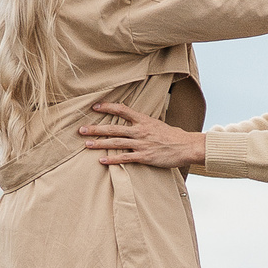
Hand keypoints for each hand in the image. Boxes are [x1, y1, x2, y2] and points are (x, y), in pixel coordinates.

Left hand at [79, 104, 206, 168]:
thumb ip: (143, 122)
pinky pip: (124, 158)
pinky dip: (112, 159)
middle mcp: (140, 130)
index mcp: (143, 120)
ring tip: (86, 144)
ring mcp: (141, 144)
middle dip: (96, 129)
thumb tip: (131, 120)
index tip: (94, 107)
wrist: (186, 146)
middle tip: (81, 129)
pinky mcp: (144, 156)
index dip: (107, 107)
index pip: (122, 109)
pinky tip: (101, 161)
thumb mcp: (157, 124)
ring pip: (116, 142)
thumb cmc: (173, 136)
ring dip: (99, 144)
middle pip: (113, 128)